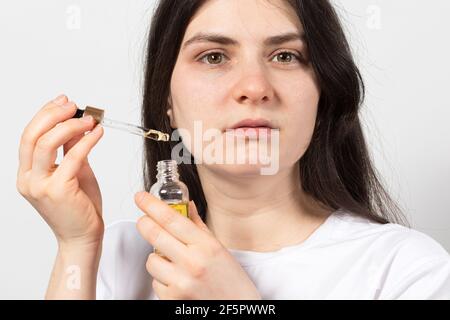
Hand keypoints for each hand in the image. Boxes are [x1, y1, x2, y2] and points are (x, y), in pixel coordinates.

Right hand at [17, 94, 104, 248]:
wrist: (83, 236)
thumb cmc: (79, 207)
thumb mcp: (73, 171)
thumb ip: (70, 149)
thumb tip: (75, 123)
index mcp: (27, 174)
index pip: (29, 136)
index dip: (45, 115)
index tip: (62, 102)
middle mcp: (28, 179)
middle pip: (32, 135)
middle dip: (53, 115)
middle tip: (73, 105)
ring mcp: (40, 186)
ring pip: (47, 143)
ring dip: (70, 126)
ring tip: (89, 120)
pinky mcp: (58, 191)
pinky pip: (72, 157)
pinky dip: (87, 141)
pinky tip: (97, 134)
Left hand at [134, 192, 261, 299]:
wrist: (236, 310)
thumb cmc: (232, 282)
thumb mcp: (220, 250)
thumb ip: (199, 228)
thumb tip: (186, 207)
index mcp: (207, 246)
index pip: (172, 219)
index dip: (151, 205)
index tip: (141, 197)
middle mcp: (193, 262)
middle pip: (154, 234)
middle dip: (144, 223)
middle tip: (144, 220)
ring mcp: (181, 282)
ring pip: (151, 260)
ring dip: (156, 257)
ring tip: (171, 262)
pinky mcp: (172, 299)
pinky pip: (155, 282)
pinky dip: (161, 279)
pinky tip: (176, 280)